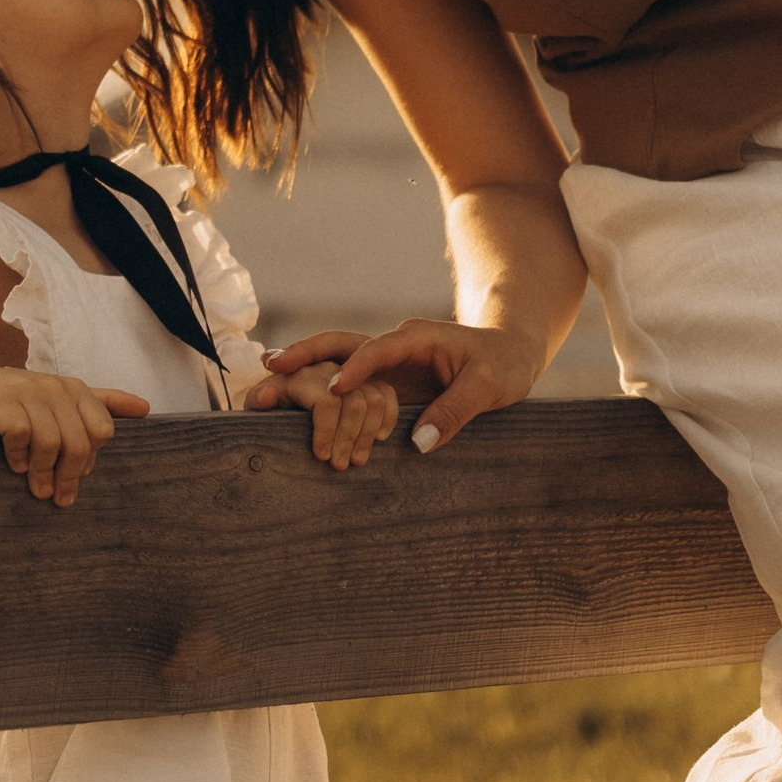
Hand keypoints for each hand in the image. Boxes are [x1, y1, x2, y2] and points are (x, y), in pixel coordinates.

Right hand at [0, 368, 148, 504]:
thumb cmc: (21, 402)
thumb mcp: (63, 400)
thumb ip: (103, 405)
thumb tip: (146, 409)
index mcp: (75, 390)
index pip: (102, 431)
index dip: (90, 460)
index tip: (77, 476)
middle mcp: (54, 388)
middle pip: (78, 443)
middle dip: (68, 476)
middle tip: (56, 497)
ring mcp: (25, 393)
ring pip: (50, 442)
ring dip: (42, 472)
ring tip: (35, 486)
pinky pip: (20, 436)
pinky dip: (19, 456)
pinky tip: (15, 463)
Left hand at [244, 346, 405, 471]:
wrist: (283, 405)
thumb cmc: (269, 409)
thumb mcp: (259, 407)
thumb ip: (259, 401)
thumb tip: (268, 394)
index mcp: (302, 373)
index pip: (327, 401)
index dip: (327, 431)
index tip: (322, 456)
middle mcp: (329, 368)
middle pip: (354, 402)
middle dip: (349, 438)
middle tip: (340, 466)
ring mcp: (351, 373)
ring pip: (374, 400)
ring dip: (367, 434)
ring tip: (356, 460)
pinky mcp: (368, 379)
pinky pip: (387, 394)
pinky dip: (387, 418)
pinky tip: (378, 439)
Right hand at [259, 317, 543, 455]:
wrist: (512, 353)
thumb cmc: (503, 364)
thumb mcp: (488, 386)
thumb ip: (454, 411)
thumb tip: (418, 444)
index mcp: (416, 338)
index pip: (376, 350)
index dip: (354, 370)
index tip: (331, 390)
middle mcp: (396, 345)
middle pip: (343, 344)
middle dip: (307, 353)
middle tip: (271, 366)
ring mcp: (390, 362)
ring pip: (340, 360)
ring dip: (308, 368)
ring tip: (270, 381)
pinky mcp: (390, 380)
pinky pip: (353, 382)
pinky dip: (324, 388)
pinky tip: (298, 402)